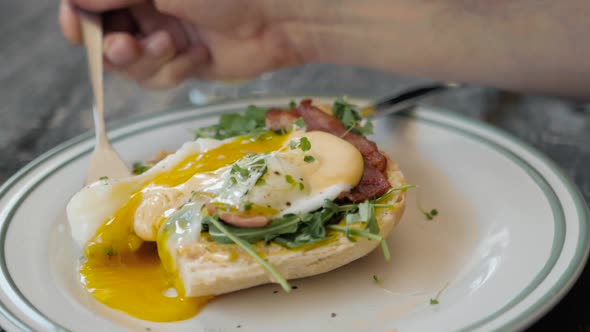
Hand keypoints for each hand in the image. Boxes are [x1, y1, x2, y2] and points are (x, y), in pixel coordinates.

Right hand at [59, 0, 307, 87]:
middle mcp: (147, 9)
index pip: (90, 3)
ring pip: (129, 64)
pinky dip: (173, 71)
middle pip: (103, 37)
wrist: (277, 18)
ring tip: (172, 45)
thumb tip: (75, 0)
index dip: (78, 17)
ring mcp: (165, 37)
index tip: (76, 26)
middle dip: (113, 47)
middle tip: (126, 46)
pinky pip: (158, 78)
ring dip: (147, 60)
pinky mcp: (184, 64)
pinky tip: (197, 56)